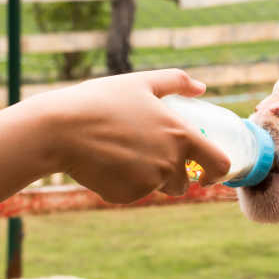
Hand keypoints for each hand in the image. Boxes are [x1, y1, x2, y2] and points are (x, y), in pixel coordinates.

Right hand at [36, 69, 230, 202]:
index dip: (218, 171)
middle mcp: (170, 163)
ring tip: (122, 153)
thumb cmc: (101, 102)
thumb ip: (177, 82)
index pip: (219, 164)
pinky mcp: (127, 196)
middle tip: (146, 154)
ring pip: (158, 188)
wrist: (59, 130)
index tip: (208, 173)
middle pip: (184, 181)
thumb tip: (202, 87)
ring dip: (149, 178)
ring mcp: (149, 183)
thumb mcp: (141, 82)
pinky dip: (124, 183)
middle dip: (173, 174)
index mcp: (181, 136)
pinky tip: (105, 163)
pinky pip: (134, 194)